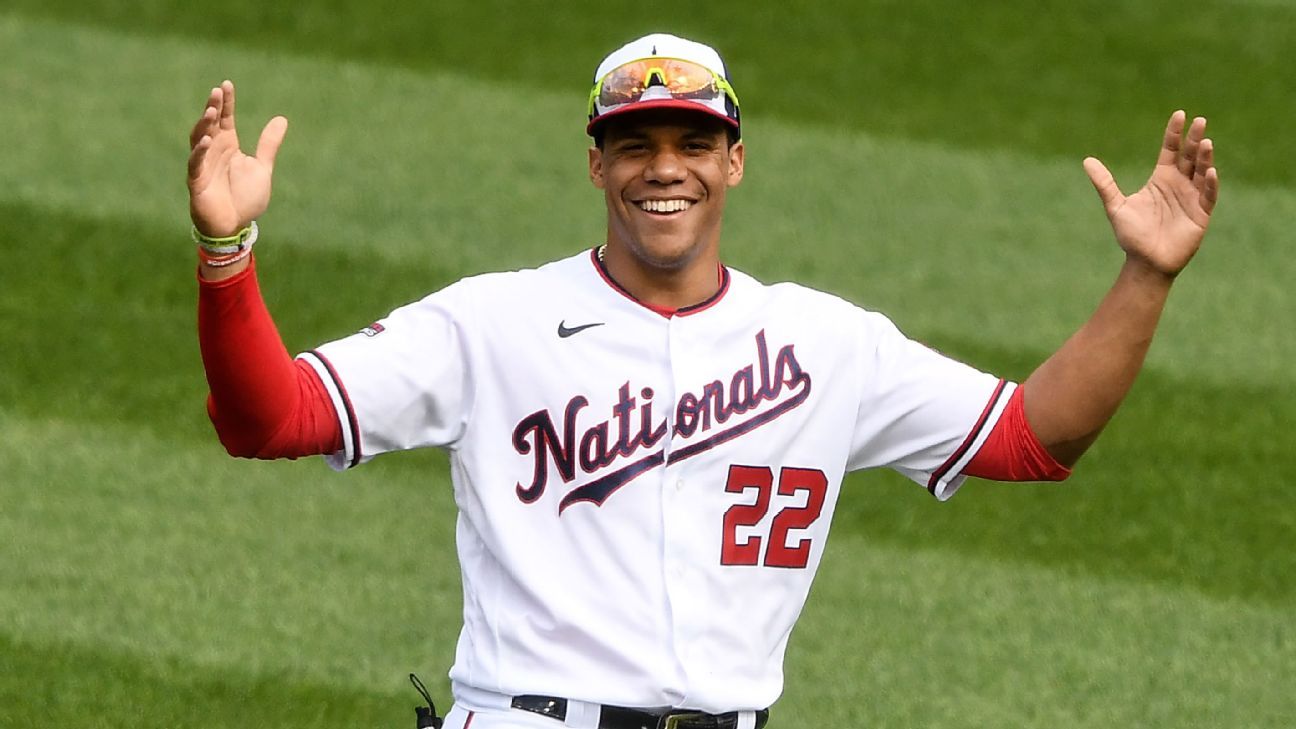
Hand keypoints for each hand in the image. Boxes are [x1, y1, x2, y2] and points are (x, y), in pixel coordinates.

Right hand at [187, 80, 287, 237]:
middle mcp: (214, 151)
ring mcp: (203, 165)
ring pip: (199, 140)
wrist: (234, 226)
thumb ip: (268, 145)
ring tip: (211, 111)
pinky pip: (196, 164)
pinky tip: (207, 141)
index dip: (226, 102)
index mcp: (228, 145)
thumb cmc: (245, 198)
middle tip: (216, 91)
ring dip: (204, 125)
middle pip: (211, 124)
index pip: (225, 118)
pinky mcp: (197, 181)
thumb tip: (281, 118)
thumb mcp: (262, 167)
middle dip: (213, 108)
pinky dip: (200, 152)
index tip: (226, 84)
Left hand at [1083, 111, 1218, 278]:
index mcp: (1161, 179)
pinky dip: (1210, 184)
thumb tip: (1086, 160)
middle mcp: (1179, 184)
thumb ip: (1104, 183)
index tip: (1180, 114)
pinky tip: (1210, 172)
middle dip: (1194, 139)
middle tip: (1199, 120)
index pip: (1171, 150)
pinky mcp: (1200, 215)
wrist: (1144, 262)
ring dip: (1205, 157)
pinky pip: (1208, 196)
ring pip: (1201, 172)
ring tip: (1205, 141)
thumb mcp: (1115, 206)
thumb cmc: (1131, 236)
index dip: (1175, 133)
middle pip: (1189, 156)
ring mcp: (1191, 198)